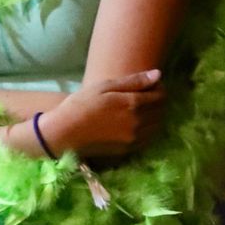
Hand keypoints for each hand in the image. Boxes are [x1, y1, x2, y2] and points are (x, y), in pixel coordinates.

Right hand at [42, 70, 165, 159]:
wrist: (63, 133)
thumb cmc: (80, 105)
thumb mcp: (104, 87)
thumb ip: (133, 81)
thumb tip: (158, 75)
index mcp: (133, 104)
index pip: (161, 96)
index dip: (159, 88)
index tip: (151, 84)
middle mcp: (138, 123)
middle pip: (161, 111)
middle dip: (159, 101)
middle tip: (147, 95)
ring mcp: (134, 139)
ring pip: (157, 126)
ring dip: (155, 116)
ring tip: (142, 109)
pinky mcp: (128, 150)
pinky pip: (149, 139)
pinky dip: (149, 130)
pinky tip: (137, 124)